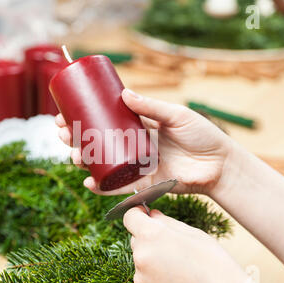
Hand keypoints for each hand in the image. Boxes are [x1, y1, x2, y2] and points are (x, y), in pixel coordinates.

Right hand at [56, 88, 233, 194]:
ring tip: (73, 156)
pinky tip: (88, 181)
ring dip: (83, 161)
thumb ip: (152, 107)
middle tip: (61, 134)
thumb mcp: (176, 115)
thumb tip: (125, 94)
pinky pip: (118, 187)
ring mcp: (135, 165)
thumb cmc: (202, 136)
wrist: (221, 164)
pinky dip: (102, 186)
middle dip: (75, 139)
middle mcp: (132, 146)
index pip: (105, 122)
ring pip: (102, 164)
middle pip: (97, 143)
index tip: (64, 115)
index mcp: (138, 128)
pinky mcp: (143, 183)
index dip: (83, 119)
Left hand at [124, 207, 266, 282]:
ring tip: (180, 269)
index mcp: (152, 235)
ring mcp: (141, 280)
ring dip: (154, 262)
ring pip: (142, 262)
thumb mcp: (195, 235)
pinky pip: (146, 282)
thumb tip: (151, 216)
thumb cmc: (216, 267)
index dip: (138, 214)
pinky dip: (156, 281)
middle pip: (137, 241)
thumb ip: (167, 222)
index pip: (130, 217)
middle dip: (150, 241)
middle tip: (174, 248)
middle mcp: (141, 256)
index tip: (144, 215)